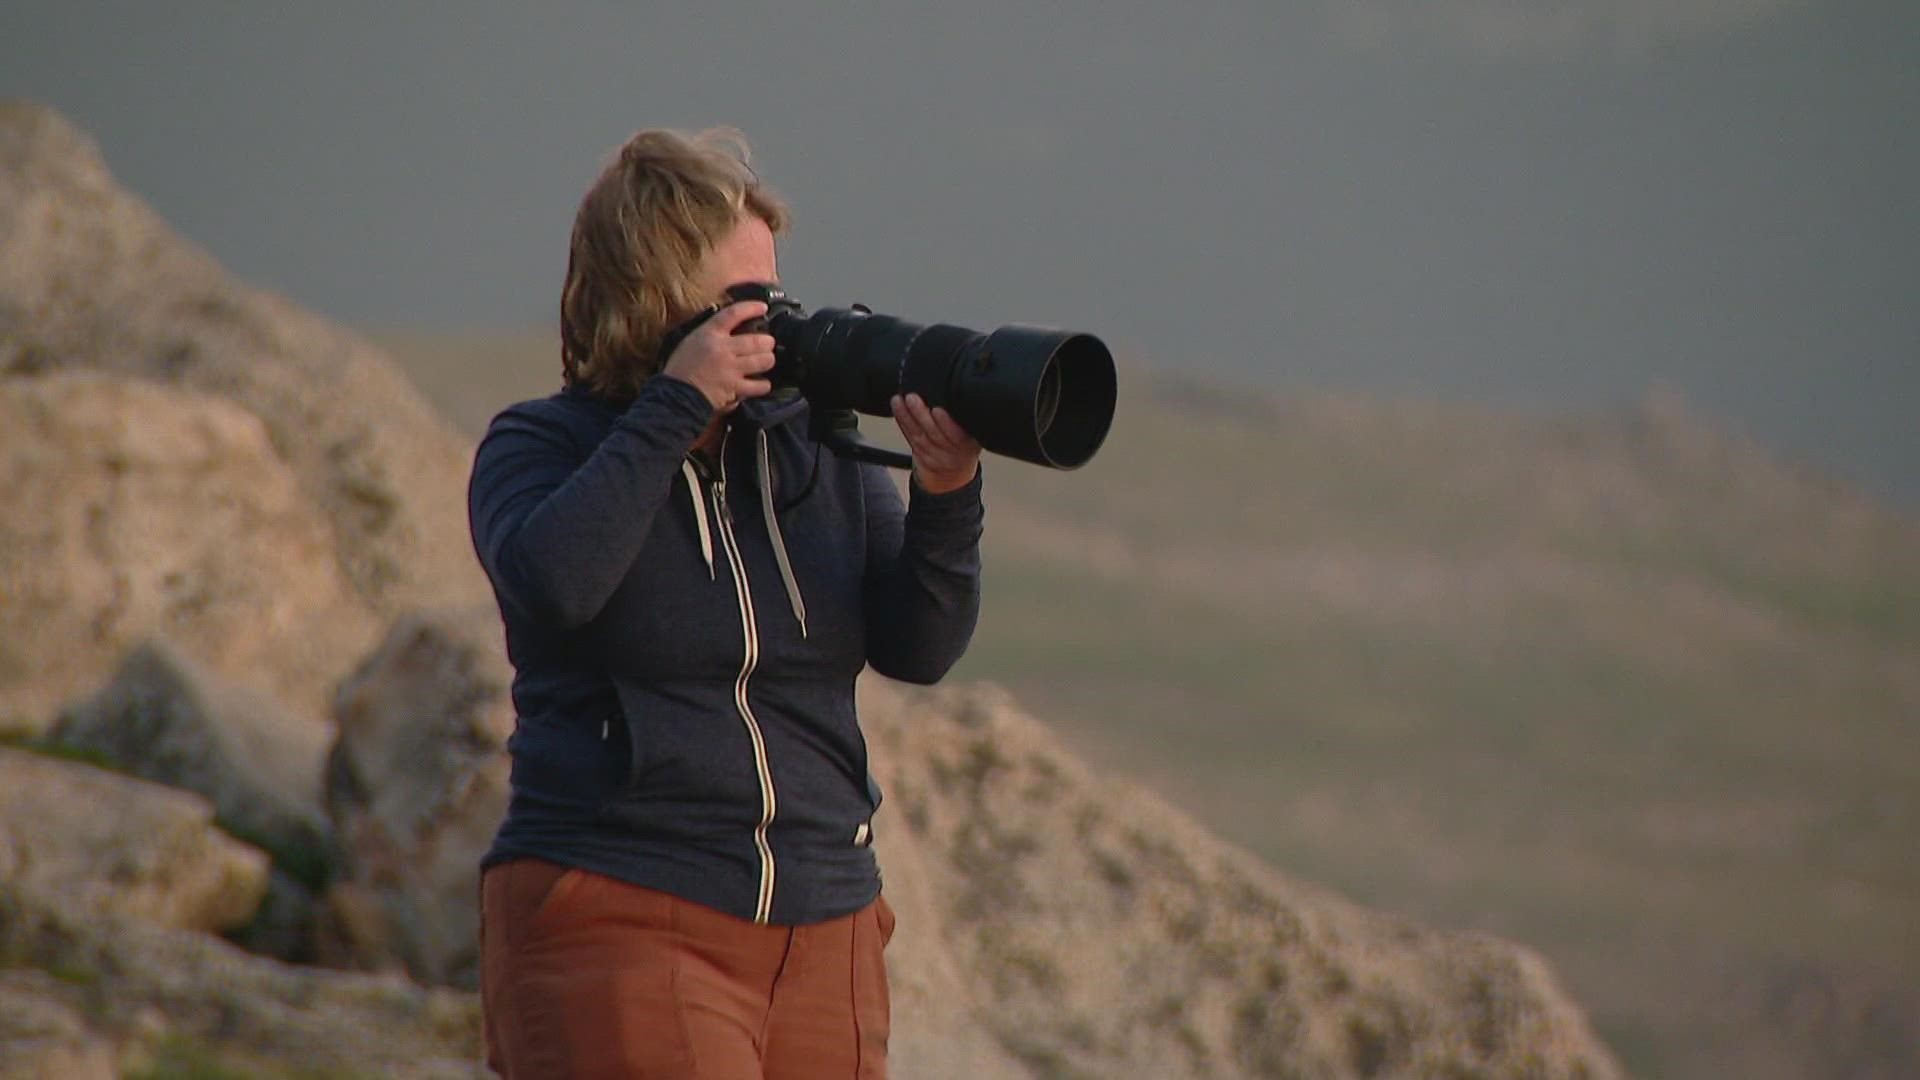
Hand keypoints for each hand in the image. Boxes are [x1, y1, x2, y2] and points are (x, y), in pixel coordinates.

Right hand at [661, 301, 775, 413]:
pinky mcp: (735, 387)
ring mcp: (730, 368)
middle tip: (767, 343)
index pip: (734, 313)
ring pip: (763, 360)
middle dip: (767, 341)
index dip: (751, 308)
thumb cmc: (680, 368)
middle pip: (757, 340)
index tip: (762, 308)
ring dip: (768, 360)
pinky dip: (763, 384)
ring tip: (766, 360)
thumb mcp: (691, 341)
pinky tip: (761, 383)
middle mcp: (723, 348)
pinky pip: (759, 385)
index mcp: (710, 333)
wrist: (674, 394)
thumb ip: (710, 333)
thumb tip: (728, 325)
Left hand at [892, 393, 980, 493]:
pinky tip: (897, 405)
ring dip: (907, 416)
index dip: (947, 424)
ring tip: (900, 399)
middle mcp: (953, 452)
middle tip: (912, 397)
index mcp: (971, 443)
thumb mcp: (976, 430)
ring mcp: (936, 455)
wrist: (955, 466)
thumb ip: (968, 415)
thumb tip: (960, 386)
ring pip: (919, 435)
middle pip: (935, 434)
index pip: (958, 436)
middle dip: (922, 415)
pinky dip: (902, 420)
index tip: (937, 410)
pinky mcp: (921, 454)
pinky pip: (910, 436)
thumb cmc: (967, 438)